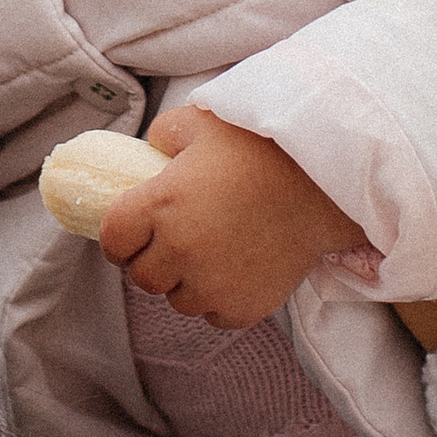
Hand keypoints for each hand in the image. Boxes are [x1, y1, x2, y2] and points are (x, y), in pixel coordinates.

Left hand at [96, 107, 361, 327]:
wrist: (324, 181)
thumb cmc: (262, 146)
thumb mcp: (202, 121)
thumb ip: (163, 135)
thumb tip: (150, 152)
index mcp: (159, 204)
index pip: (113, 240)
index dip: (119, 238)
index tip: (130, 235)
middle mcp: (179, 249)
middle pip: (142, 276)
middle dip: (150, 261)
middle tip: (171, 244)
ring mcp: (211, 284)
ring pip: (177, 300)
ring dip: (184, 283)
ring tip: (208, 256)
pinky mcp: (243, 307)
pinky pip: (214, 315)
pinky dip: (218, 300)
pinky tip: (234, 271)